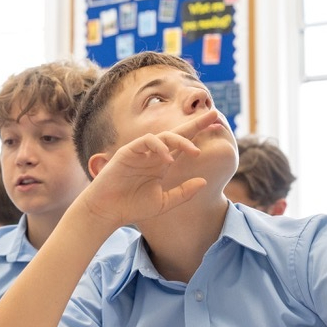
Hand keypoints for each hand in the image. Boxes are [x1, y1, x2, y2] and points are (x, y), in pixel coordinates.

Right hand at [83, 111, 217, 226]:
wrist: (108, 211)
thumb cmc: (133, 206)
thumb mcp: (164, 202)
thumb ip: (183, 192)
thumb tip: (204, 182)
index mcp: (162, 163)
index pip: (184, 144)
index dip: (199, 133)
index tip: (218, 125)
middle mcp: (154, 154)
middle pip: (177, 133)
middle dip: (196, 123)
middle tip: (214, 115)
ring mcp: (141, 151)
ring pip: (164, 136)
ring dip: (180, 141)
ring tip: (194, 152)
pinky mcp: (128, 152)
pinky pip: (146, 142)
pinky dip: (158, 147)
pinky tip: (167, 159)